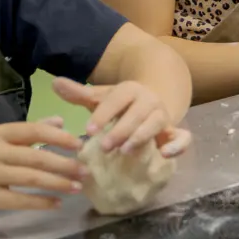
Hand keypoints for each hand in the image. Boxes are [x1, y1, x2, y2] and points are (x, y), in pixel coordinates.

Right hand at [0, 118, 83, 218]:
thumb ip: (28, 132)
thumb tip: (60, 121)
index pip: (33, 130)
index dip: (59, 137)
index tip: (80, 145)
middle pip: (36, 156)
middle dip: (64, 165)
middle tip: (85, 171)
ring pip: (31, 178)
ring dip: (58, 183)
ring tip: (77, 187)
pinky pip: (19, 200)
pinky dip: (41, 202)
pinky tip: (56, 203)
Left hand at [53, 77, 188, 157]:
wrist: (152, 102)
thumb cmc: (120, 105)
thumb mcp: (101, 98)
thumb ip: (79, 94)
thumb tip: (55, 83)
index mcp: (130, 90)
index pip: (116, 100)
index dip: (102, 115)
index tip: (87, 131)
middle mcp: (149, 101)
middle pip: (137, 113)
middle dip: (120, 130)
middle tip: (103, 146)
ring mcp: (164, 116)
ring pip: (157, 124)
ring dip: (141, 137)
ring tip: (125, 151)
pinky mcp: (175, 132)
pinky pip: (183, 138)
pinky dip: (177, 146)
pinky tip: (164, 155)